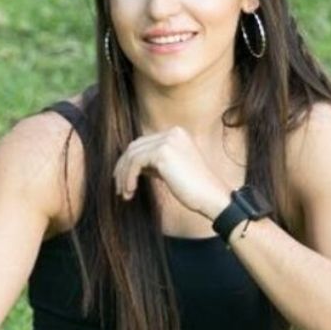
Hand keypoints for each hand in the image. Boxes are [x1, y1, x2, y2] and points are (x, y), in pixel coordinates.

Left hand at [112, 127, 230, 219]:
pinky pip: (135, 163)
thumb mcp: (171, 170)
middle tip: (119, 188)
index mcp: (176, 133)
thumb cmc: (194, 189)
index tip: (123, 180)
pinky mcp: (163, 153)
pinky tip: (130, 192)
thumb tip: (133, 165)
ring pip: (132, 155)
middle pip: (135, 147)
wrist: (211, 196)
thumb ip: (154, 162)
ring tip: (124, 194)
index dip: (129, 162)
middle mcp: (172, 133)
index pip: (143, 143)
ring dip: (124, 176)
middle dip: (123, 168)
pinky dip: (129, 178)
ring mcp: (168, 141)